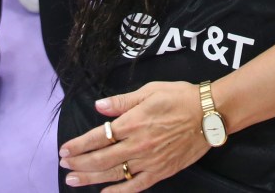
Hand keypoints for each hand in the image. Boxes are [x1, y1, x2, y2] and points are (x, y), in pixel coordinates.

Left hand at [59, 83, 208, 191]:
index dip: (78, 145)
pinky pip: (135, 187)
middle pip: (101, 158)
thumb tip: (98, 106)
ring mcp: (149, 161)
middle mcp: (138, 144)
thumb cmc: (180, 97)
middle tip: (63, 165)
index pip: (98, 136)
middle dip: (79, 163)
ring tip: (73, 181)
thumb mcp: (150, 90)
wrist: (210, 114)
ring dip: (90, 178)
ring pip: (114, 174)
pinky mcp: (161, 172)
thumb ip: (122, 101)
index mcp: (133, 122)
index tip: (64, 149)